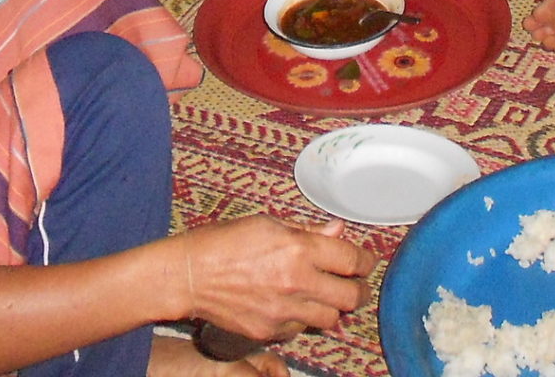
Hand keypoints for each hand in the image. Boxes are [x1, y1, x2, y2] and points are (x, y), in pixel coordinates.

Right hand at [175, 217, 376, 341]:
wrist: (188, 275)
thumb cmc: (223, 242)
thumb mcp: (268, 223)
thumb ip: (307, 231)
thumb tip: (337, 232)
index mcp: (298, 249)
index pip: (352, 260)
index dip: (366, 261)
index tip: (365, 261)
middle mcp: (296, 283)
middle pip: (351, 297)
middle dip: (359, 289)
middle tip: (354, 283)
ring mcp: (283, 312)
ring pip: (331, 319)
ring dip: (332, 307)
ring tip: (324, 295)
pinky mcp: (270, 331)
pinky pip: (300, 329)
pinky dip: (302, 318)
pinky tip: (292, 304)